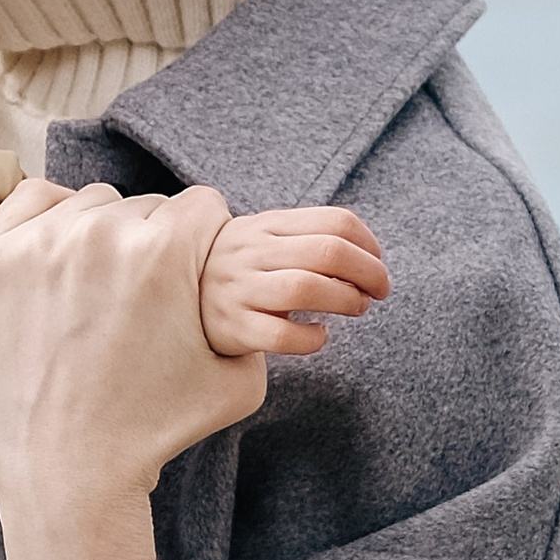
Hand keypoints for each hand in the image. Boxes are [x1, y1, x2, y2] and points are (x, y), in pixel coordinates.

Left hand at [0, 179, 270, 559]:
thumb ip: (265, 321)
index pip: (202, 207)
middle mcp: (105, 232)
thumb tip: (289, 292)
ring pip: (92, 204)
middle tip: (144, 297)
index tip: (190, 271)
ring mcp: (43, 242)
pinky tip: (58, 262)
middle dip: (154, 244)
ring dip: (103, 233)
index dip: (204, 241)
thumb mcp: (236, 379)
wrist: (67, 471)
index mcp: (169, 250)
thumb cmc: (155, 428)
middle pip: (147, 207)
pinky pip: (35, 201)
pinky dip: (49, 221)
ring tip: (100, 292)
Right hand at [199, 206, 388, 357]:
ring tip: (356, 307)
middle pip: (329, 252)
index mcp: (265, 225)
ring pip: (306, 288)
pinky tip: (318, 334)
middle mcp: (250, 253)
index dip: (369, 244)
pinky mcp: (232, 328)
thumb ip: (306, 239)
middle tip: (380, 290)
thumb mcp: (262, 240)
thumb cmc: (239, 272)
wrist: (178, 299)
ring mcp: (238, 290)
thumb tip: (369, 256)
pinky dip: (311, 338)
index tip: (377, 262)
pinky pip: (281, 335)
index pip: (334, 221)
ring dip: (346, 300)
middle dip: (370, 273)